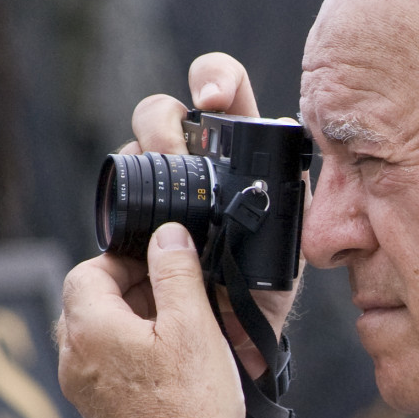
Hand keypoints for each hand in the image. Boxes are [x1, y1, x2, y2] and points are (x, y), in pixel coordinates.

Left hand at [57, 227, 243, 417]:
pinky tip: (175, 364)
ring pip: (99, 333)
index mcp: (88, 329)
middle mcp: (74, 358)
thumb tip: (167, 235)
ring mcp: (82, 389)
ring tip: (182, 329)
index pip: (89, 270)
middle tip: (178, 293)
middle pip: (90, 301)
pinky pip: (107, 365)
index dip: (127, 259)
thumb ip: (177, 272)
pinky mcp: (98, 411)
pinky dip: (134, 352)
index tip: (164, 264)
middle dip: (133, 289)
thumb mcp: (194, 325)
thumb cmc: (191, 410)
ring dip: (136, 321)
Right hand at [125, 52, 304, 379]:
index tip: (213, 100)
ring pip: (135, 145)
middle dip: (164, 122)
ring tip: (156, 186)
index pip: (224, 87)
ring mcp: (160, 185)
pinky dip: (124, 197)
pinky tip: (136, 219)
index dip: (214, 78)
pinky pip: (120, 193)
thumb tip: (298, 184)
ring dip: (140, 154)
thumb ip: (295, 214)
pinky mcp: (132, 217)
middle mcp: (194, 158)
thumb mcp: (291, 249)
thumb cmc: (266, 290)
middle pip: (164, 110)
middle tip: (172, 153)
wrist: (231, 339)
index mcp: (240, 149)